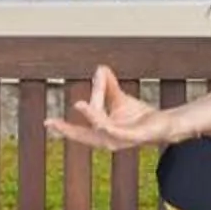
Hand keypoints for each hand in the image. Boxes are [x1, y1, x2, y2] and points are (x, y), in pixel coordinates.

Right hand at [46, 65, 177, 151]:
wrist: (163, 124)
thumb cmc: (138, 116)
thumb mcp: (119, 98)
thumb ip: (107, 86)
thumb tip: (99, 69)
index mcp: (102, 133)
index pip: (79, 132)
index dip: (63, 128)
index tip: (47, 122)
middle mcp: (108, 140)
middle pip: (84, 136)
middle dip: (67, 130)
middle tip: (51, 122)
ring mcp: (120, 140)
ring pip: (102, 130)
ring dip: (91, 117)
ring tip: (80, 104)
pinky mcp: (134, 137)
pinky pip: (120, 133)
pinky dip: (110, 129)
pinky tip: (103, 125)